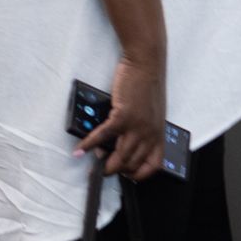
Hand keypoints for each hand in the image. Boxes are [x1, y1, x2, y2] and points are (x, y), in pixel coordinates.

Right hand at [77, 55, 167, 180]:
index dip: (140, 174)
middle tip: (104, 171)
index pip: (154, 165)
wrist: (146, 64)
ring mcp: (138, 126)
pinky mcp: (123, 116)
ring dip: (105, 164)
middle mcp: (150, 133)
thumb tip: (118, 144)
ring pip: (120, 156)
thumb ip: (140, 129)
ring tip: (95, 166)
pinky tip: (80, 149)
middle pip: (132, 164)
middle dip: (116, 171)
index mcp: (159, 133)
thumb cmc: (147, 86)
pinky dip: (89, 144)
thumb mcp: (150, 112)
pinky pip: (103, 136)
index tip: (128, 176)